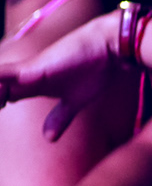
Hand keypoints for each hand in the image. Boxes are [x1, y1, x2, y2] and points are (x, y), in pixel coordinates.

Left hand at [0, 13, 119, 140]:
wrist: (106, 47)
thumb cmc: (94, 69)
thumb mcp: (74, 101)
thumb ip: (60, 117)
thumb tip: (49, 139)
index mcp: (33, 86)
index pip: (4, 97)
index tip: (0, 114)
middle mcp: (25, 78)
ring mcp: (25, 72)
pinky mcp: (30, 68)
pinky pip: (2, 74)